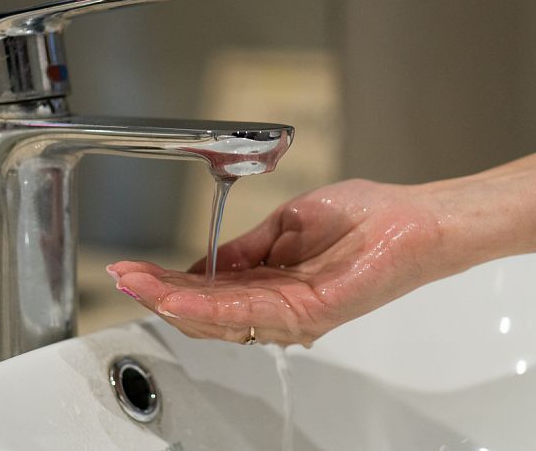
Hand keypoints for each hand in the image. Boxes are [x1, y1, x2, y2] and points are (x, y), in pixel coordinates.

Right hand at [107, 179, 450, 346]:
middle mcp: (279, 307)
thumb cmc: (363, 218)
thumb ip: (245, 250)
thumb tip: (203, 264)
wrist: (411, 219)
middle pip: (207, 311)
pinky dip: (209, 304)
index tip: (134, 270)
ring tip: (138, 283)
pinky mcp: (312, 312)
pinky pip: (251, 311)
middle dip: (160, 295)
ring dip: (174, 301)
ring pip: (221, 317)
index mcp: (272, 284)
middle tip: (124, 277)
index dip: (168, 283)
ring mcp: (294, 314)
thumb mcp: (286, 225)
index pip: (209, 291)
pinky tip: (178, 294)